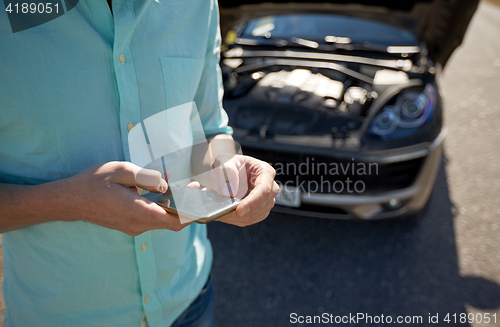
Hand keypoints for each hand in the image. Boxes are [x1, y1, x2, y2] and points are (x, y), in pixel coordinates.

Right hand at [58, 161, 193, 234]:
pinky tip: (166, 191)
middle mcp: (139, 225)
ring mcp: (134, 227)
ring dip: (178, 207)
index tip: (199, 192)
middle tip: (196, 187)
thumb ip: (146, 177)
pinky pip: (154, 219)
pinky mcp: (131, 225)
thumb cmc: (94, 182)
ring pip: (165, 222)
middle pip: (174, 223)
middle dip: (190, 207)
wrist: (71, 200)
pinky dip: (165, 208)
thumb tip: (165, 184)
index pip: (176, 220)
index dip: (193, 209)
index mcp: (138, 212)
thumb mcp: (121, 171)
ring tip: (184, 186)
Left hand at [210, 155, 279, 226]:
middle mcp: (270, 187)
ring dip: (235, 217)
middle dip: (241, 212)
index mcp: (265, 172)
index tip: (238, 211)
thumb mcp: (226, 161)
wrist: (228, 171)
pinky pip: (248, 220)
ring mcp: (266, 201)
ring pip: (254, 216)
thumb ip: (228, 173)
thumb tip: (229, 192)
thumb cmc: (230, 163)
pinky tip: (223, 214)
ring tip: (218, 211)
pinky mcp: (259, 211)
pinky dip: (234, 219)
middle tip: (221, 212)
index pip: (264, 190)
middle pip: (261, 205)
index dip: (252, 202)